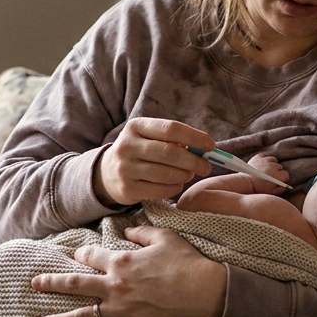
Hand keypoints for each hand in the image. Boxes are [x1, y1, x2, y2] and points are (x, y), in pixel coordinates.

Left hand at [31, 226, 226, 316]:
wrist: (204, 291)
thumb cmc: (186, 262)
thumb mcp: (164, 237)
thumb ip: (142, 231)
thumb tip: (128, 229)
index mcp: (120, 262)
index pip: (92, 256)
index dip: (82, 254)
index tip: (77, 255)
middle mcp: (114, 286)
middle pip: (75, 284)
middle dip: (52, 283)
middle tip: (35, 284)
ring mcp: (120, 311)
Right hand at [94, 118, 215, 206]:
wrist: (106, 173)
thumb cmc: (139, 151)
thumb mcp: (148, 137)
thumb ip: (172, 139)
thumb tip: (203, 149)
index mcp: (136, 126)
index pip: (170, 129)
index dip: (194, 137)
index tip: (210, 146)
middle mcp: (127, 146)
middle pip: (170, 153)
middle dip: (194, 161)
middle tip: (206, 167)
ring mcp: (125, 168)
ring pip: (167, 174)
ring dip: (185, 175)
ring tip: (189, 174)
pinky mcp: (127, 189)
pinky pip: (161, 190)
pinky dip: (175, 188)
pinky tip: (176, 184)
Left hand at [247, 153, 290, 194]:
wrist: (245, 182)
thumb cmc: (258, 188)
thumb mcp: (271, 192)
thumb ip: (280, 189)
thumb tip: (285, 186)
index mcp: (277, 175)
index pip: (286, 174)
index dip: (282, 178)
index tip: (278, 179)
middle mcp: (273, 166)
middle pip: (280, 167)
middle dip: (277, 171)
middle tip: (270, 176)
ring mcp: (266, 160)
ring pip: (274, 160)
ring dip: (272, 164)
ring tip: (267, 169)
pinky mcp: (259, 156)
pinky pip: (266, 155)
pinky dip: (266, 159)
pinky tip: (263, 164)